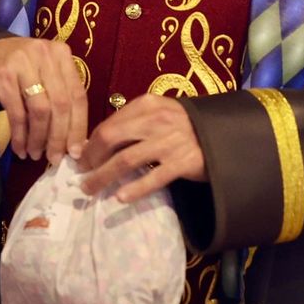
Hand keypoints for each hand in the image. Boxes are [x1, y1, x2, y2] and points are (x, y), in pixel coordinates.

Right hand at [0, 37, 87, 162]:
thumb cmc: (16, 68)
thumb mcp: (43, 73)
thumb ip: (60, 96)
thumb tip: (74, 140)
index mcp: (61, 54)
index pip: (78, 95)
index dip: (79, 126)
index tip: (76, 151)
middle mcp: (45, 55)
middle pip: (61, 104)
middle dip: (59, 137)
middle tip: (55, 158)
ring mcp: (23, 63)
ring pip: (40, 110)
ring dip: (39, 138)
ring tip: (35, 155)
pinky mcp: (2, 76)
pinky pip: (17, 113)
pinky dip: (20, 135)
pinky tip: (20, 148)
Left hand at [79, 93, 204, 202]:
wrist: (223, 135)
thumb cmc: (184, 126)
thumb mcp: (159, 115)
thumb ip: (131, 124)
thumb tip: (94, 143)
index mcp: (147, 104)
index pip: (109, 124)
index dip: (90, 143)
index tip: (80, 158)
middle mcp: (156, 120)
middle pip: (111, 139)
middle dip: (92, 160)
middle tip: (82, 176)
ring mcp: (169, 142)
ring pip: (126, 160)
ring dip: (103, 177)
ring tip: (89, 189)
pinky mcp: (182, 163)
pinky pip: (152, 178)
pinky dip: (134, 189)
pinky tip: (120, 198)